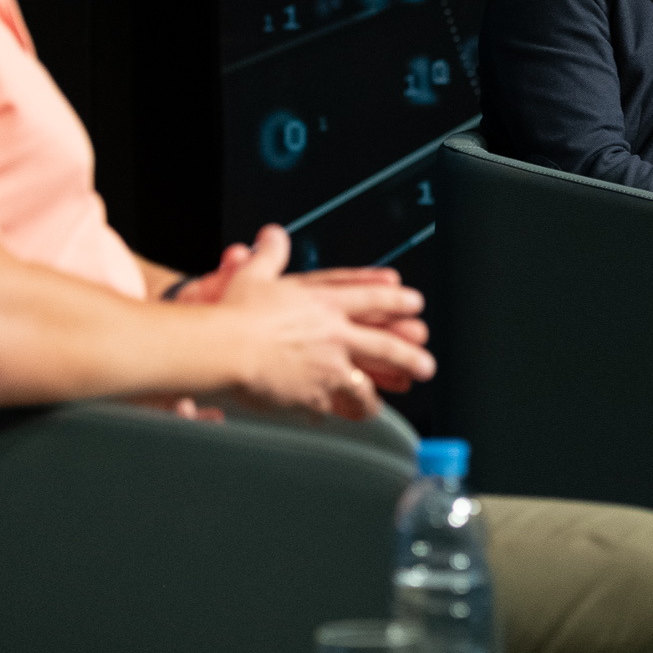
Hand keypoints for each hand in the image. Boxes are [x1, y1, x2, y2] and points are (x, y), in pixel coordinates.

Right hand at [206, 224, 435, 416]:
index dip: (398, 301)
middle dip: (410, 356)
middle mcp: (334, 335)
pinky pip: (337, 408)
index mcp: (324, 303)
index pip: (372, 299)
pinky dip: (345, 414)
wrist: (225, 350)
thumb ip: (269, 255)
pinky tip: (352, 419)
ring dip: (381, 393)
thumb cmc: (235, 314)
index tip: (416, 304)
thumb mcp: (254, 275)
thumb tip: (273, 234)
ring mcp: (328, 368)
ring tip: (391, 399)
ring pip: (367, 384)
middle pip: (385, 346)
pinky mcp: (314, 396)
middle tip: (427, 364)